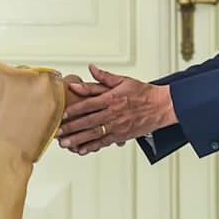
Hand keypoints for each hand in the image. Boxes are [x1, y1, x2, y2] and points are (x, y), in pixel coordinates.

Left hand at [58, 64, 176, 153]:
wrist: (161, 106)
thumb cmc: (142, 93)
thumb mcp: (123, 81)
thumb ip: (104, 77)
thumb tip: (91, 68)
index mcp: (112, 98)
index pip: (89, 104)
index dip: (74, 110)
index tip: (62, 114)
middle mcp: (113, 113)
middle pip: (88, 121)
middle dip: (71, 128)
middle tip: (57, 132)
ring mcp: (117, 126)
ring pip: (94, 134)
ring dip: (78, 139)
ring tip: (65, 143)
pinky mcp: (121, 135)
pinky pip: (104, 142)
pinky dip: (92, 147)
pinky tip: (81, 150)